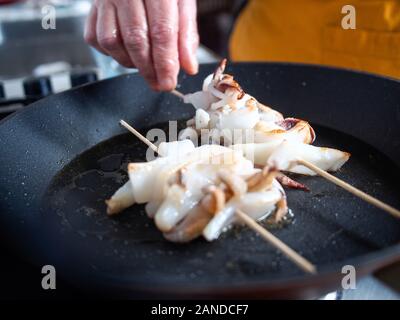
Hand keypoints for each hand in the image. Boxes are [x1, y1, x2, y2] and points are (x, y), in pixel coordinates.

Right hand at [84, 0, 198, 90]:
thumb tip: (188, 67)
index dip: (165, 63)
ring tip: (145, 65)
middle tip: (159, 84)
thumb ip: (186, 34)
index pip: (161, 31)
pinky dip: (112, 53)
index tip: (168, 82)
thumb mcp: (183, 3)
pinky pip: (96, 39)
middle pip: (135, 40)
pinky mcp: (91, 8)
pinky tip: (127, 51)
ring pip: (112, 43)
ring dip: (130, 62)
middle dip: (149, 70)